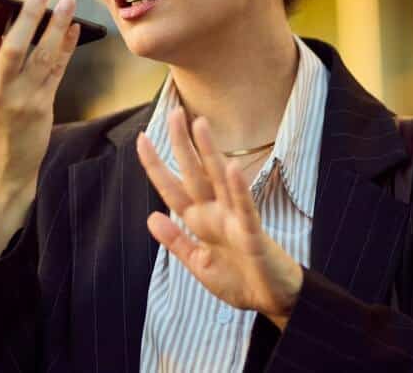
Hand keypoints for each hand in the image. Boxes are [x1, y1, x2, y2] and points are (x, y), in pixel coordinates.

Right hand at [0, 0, 79, 259]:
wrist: (4, 168)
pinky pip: (56, 70)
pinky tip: (74, 29)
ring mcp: (21, 99)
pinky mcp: (42, 106)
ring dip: (57, 27)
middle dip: (27, 18)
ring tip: (68, 2)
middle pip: (12, 48)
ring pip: (42, 56)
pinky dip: (66, 47)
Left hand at [136, 107, 302, 329]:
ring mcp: (234, 219)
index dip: (156, 165)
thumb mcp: (198, 264)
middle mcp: (215, 213)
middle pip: (194, 172)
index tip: (141, 139)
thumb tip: (151, 217)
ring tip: (200, 125)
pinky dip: (238, 189)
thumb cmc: (239, 280)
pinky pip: (244, 208)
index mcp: (199, 220)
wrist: (271, 300)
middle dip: (182, 144)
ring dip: (209, 152)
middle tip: (174, 112)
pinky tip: (232, 167)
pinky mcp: (252, 233)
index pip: (172, 188)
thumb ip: (176, 241)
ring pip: (219, 179)